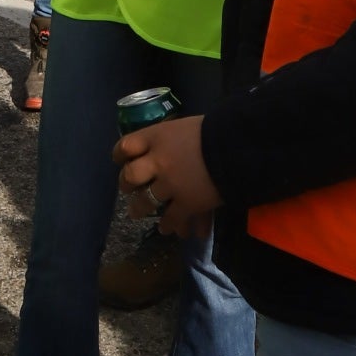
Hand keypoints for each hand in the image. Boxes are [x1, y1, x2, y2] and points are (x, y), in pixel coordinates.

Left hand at [114, 114, 219, 239]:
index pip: (126, 145)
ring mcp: (169, 185)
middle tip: (127, 188)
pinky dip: (167, 225)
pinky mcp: (185, 204)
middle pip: (130, 175)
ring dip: (140, 208)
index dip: (119, 154)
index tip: (120, 160)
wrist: (235, 147)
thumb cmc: (212, 130)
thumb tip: (165, 145)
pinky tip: (166, 229)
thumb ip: (169, 138)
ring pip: (145, 201)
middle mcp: (157, 161)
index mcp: (156, 137)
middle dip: (126, 183)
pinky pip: (170, 219)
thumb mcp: (184, 126)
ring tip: (137, 212)